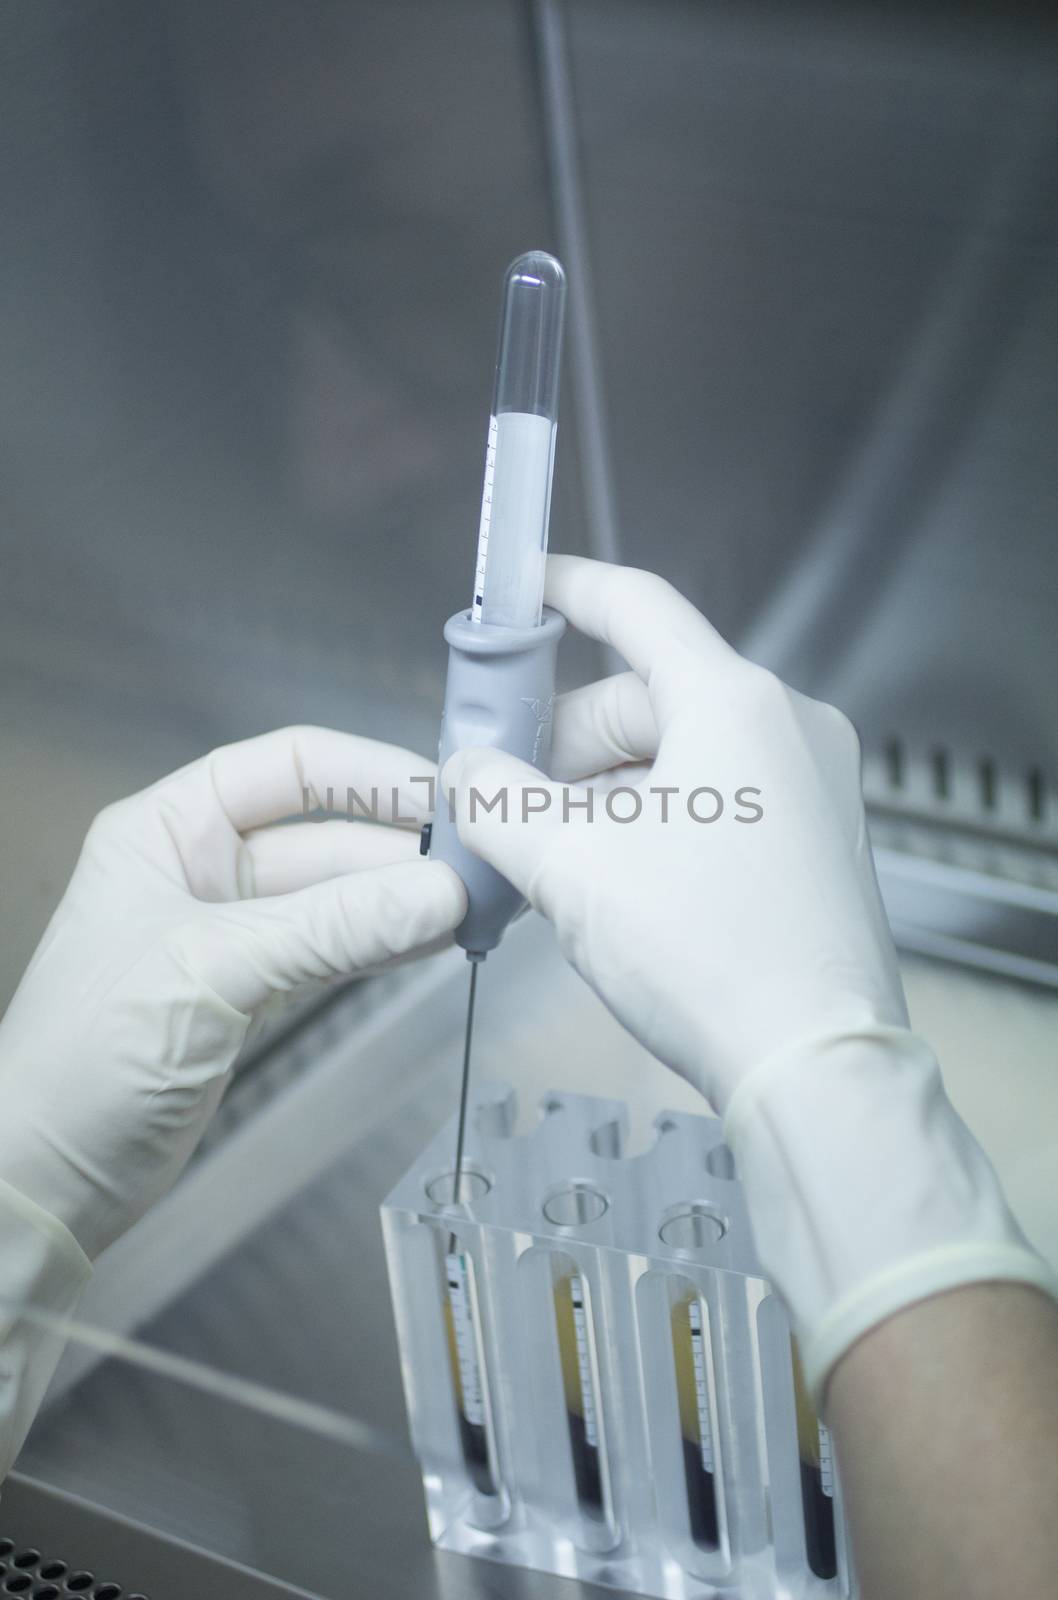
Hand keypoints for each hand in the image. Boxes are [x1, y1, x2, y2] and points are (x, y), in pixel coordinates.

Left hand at [0, 727, 464, 1258]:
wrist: (46, 1177)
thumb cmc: (87, 1056)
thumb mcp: (213, 966)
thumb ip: (332, 925)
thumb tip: (440, 892)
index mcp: (166, 828)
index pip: (286, 769)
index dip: (367, 773)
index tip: (442, 794)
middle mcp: (199, 870)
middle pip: (323, 835)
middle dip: (398, 849)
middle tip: (477, 865)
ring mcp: (230, 934)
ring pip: (336, 898)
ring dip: (400, 901)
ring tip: (474, 905)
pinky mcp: (252, 994)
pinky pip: (334, 953)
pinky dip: (384, 948)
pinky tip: (433, 943)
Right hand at [443, 554, 904, 1115]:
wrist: (816, 1064)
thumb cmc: (706, 952)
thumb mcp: (571, 866)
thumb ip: (499, 801)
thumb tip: (466, 770)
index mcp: (735, 703)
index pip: (638, 608)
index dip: (568, 589)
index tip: (523, 589)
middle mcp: (788, 726)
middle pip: (649, 695)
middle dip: (568, 740)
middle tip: (509, 799)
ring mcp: (813, 785)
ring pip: (681, 753)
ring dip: (606, 790)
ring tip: (556, 859)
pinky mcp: (818, 840)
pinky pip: (719, 796)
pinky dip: (655, 818)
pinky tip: (615, 881)